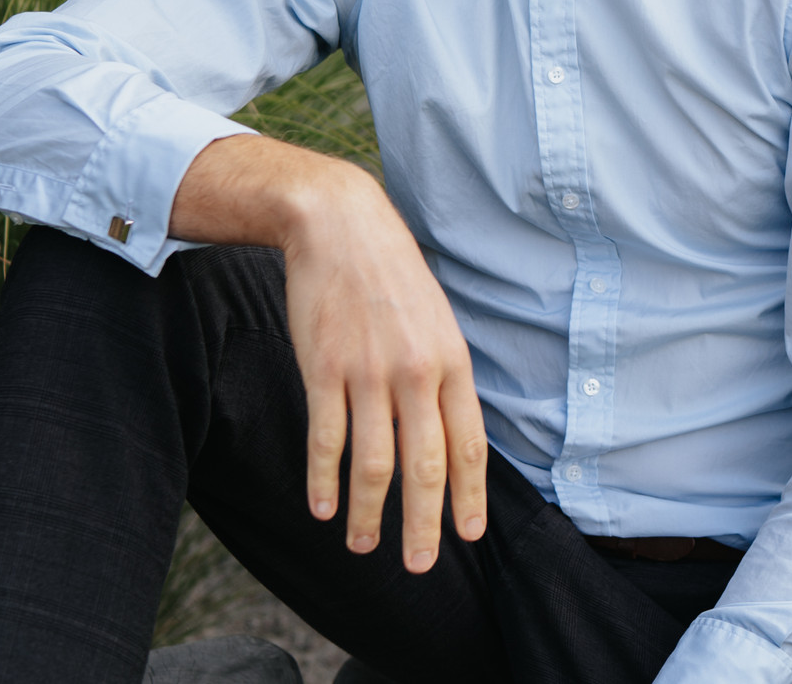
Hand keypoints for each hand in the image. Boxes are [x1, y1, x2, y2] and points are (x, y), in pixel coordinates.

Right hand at [170, 135, 487, 570]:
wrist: (339, 224)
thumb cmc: (392, 275)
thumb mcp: (437, 320)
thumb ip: (444, 376)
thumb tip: (452, 433)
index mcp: (452, 362)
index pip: (468, 446)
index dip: (468, 497)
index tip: (468, 536)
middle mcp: (416, 373)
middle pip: (425, 467)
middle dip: (423, 525)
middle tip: (418, 566)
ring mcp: (368, 373)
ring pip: (374, 463)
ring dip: (370, 514)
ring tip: (365, 547)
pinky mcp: (323, 369)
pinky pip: (326, 439)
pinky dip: (324, 480)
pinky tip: (323, 508)